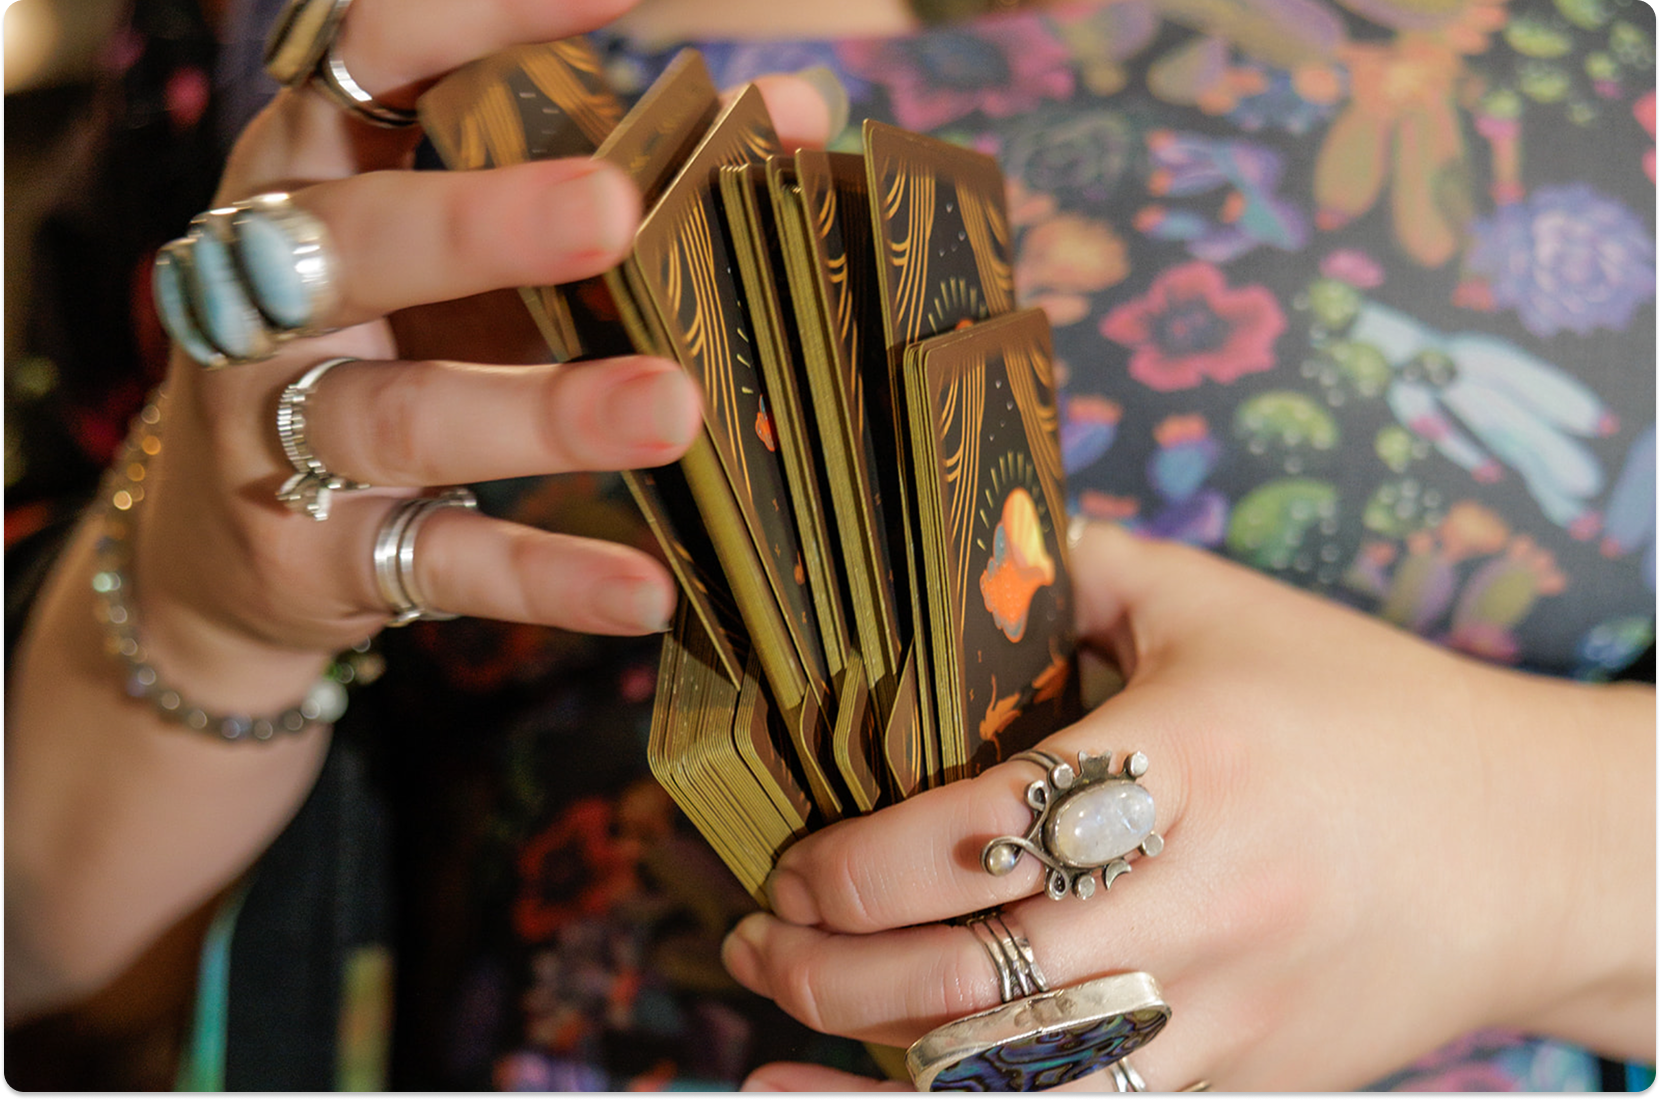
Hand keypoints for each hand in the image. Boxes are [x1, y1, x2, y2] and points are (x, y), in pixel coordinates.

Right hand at [5, 0, 840, 1020]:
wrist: (222, 548)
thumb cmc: (383, 350)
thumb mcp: (465, 257)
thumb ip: (604, 180)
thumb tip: (801, 114)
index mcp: (309, 170)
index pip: (373, 61)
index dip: (474, 17)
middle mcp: (266, 288)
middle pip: (361, 239)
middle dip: (483, 222)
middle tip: (616, 210)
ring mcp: (275, 430)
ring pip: (402, 414)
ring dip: (541, 412)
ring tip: (674, 411)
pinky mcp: (312, 558)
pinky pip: (434, 562)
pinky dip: (542, 576)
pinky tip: (644, 590)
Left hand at [721, 522, 1653, 1089]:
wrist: (1535, 847)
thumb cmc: (1370, 710)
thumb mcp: (1222, 609)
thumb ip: (1077, 567)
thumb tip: (953, 549)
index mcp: (1189, 762)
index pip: (972, 837)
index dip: (851, 862)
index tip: (795, 856)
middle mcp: (1204, 902)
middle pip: (970, 975)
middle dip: (826, 967)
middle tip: (758, 933)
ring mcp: (1230, 1016)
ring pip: (1014, 1079)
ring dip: (870, 1056)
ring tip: (784, 1012)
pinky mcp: (1251, 1088)